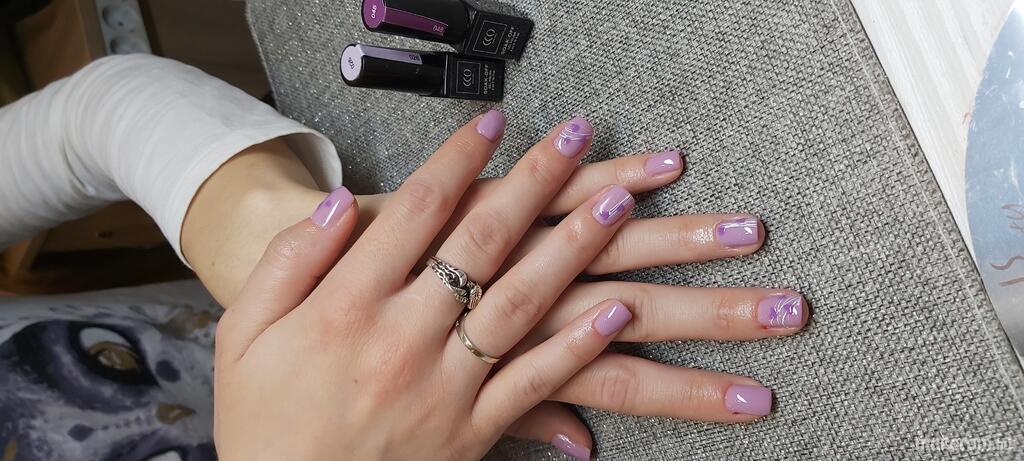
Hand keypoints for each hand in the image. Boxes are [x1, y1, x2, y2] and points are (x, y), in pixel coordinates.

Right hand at [215, 112, 648, 459]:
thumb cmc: (264, 423)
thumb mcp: (244, 336)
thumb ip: (290, 263)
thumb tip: (341, 204)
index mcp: (346, 307)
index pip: (416, 211)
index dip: (458, 159)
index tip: (491, 122)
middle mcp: (404, 338)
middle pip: (482, 242)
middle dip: (535, 181)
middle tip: (573, 136)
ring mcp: (445, 386)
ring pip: (522, 302)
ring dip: (576, 249)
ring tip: (619, 206)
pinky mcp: (472, 431)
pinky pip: (534, 384)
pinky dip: (579, 349)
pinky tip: (616, 312)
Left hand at [347, 119, 806, 454]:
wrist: (276, 289)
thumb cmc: (343, 360)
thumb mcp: (432, 420)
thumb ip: (506, 418)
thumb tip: (581, 444)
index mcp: (499, 364)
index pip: (611, 383)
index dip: (687, 391)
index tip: (755, 398)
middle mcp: (511, 311)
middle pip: (631, 313)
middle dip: (713, 313)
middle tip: (790, 311)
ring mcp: (502, 255)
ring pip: (601, 246)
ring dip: (677, 236)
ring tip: (748, 233)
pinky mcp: (480, 208)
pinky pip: (550, 196)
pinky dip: (605, 177)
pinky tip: (658, 171)